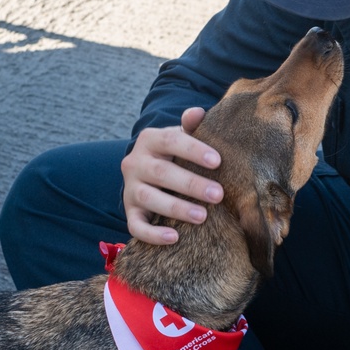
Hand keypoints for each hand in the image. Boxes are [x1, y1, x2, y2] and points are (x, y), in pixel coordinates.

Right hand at [121, 107, 223, 244]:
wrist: (147, 167)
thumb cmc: (174, 152)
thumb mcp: (181, 136)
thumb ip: (190, 125)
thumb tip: (197, 112)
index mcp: (150, 139)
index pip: (171, 141)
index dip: (194, 150)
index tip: (218, 161)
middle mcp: (135, 162)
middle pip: (161, 173)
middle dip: (191, 184)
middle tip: (219, 194)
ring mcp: (129, 188)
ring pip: (148, 198)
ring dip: (176, 208)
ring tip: (202, 216)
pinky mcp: (129, 211)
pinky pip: (136, 225)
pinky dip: (152, 234)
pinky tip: (174, 237)